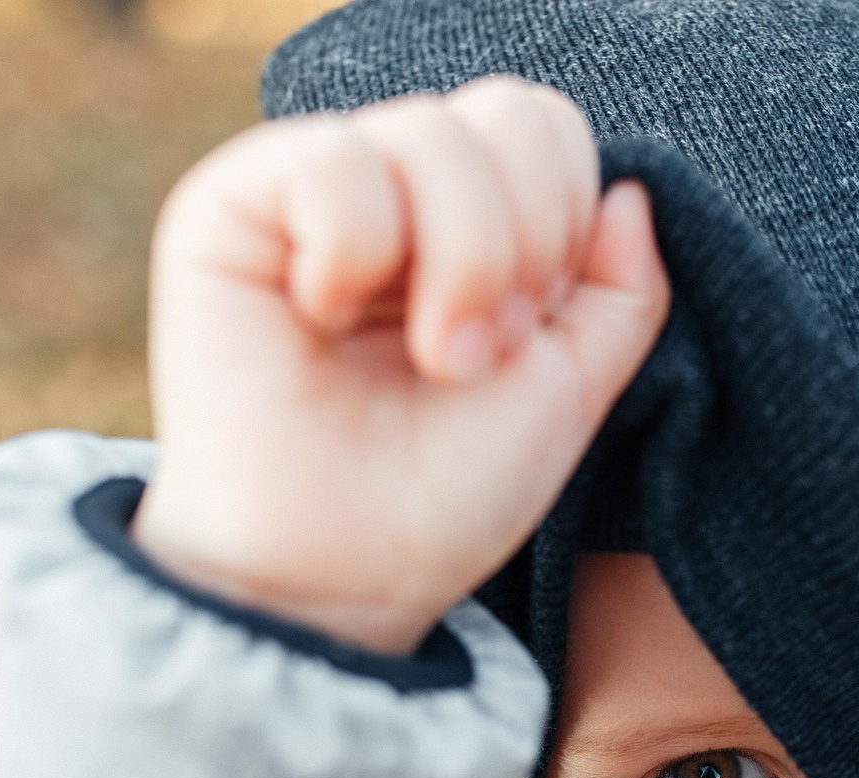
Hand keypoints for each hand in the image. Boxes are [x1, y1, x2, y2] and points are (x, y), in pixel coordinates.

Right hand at [129, 78, 669, 654]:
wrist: (342, 580)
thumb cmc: (443, 495)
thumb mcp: (571, 389)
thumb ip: (620, 290)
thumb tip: (631, 190)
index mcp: (465, 216)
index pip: (542, 125)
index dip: (563, 217)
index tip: (530, 329)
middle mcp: (389, 187)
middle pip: (500, 116)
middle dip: (522, 245)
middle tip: (477, 353)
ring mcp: (307, 190)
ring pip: (427, 135)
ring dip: (454, 263)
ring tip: (427, 356)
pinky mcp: (227, 207)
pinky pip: (330, 162)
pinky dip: (356, 252)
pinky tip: (324, 319)